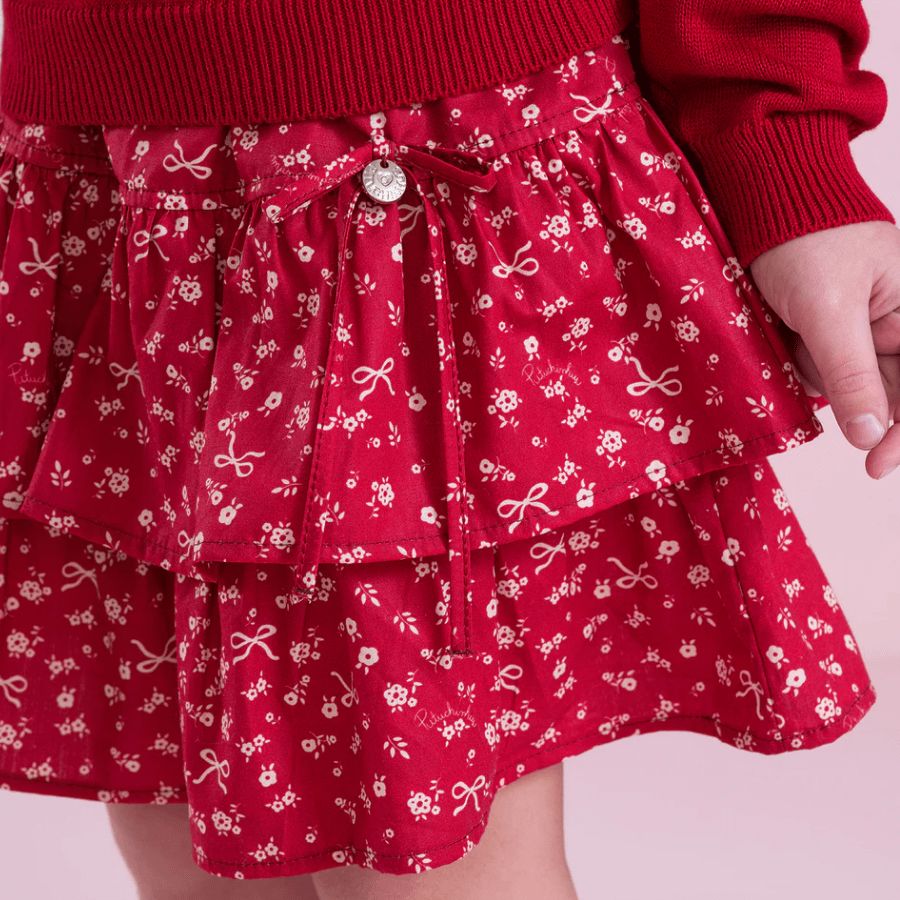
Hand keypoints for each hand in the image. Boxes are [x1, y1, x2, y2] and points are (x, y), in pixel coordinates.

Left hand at [749, 221, 899, 479]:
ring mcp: (862, 329)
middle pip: (886, 392)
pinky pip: (818, 370)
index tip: (876, 465)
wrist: (765, 200)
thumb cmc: (806, 239)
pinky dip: (799, 363)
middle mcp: (898, 323)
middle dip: (848, 395)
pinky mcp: (828, 331)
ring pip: (845, 386)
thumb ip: (853, 373)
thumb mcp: (829, 309)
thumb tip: (871, 436)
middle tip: (818, 388)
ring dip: (815, 372)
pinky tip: (786, 334)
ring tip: (794, 332)